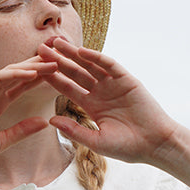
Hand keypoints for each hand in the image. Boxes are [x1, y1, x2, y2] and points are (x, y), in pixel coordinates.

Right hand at [0, 57, 56, 169]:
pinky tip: (33, 73)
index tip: (61, 73)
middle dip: (41, 65)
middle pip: (21, 74)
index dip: (42, 78)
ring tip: (53, 62)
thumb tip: (45, 122)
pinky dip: (16, 74)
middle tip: (62, 58)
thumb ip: (22, 130)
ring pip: (13, 72)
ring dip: (33, 66)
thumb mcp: (2, 141)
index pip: (23, 86)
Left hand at [40, 40, 179, 163]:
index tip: (34, 69)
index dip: (52, 78)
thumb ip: (74, 131)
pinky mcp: (127, 80)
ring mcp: (113, 84)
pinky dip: (96, 57)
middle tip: (40, 48)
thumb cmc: (127, 147)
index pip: (67, 88)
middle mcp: (100, 92)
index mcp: (91, 105)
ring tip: (57, 43)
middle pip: (75, 72)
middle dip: (58, 60)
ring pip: (90, 64)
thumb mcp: (96, 141)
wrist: (155, 145)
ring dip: (74, 53)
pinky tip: (82, 51)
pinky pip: (109, 65)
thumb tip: (51, 120)